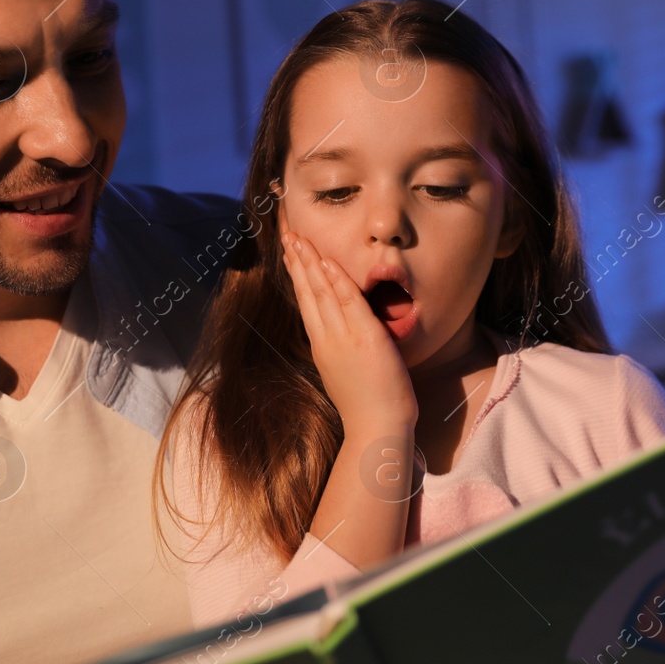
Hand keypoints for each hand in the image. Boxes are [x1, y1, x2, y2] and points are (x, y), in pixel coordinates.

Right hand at [278, 223, 418, 434]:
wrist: (377, 428)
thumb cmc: (368, 408)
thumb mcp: (346, 374)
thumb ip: (342, 351)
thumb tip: (342, 338)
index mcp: (322, 347)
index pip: (307, 303)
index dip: (298, 276)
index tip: (290, 255)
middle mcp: (326, 339)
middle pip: (307, 292)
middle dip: (297, 261)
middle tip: (288, 235)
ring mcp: (343, 338)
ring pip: (321, 292)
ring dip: (310, 262)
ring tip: (298, 238)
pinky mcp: (364, 338)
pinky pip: (347, 302)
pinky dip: (336, 280)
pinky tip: (325, 262)